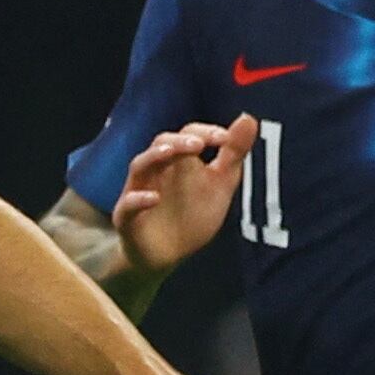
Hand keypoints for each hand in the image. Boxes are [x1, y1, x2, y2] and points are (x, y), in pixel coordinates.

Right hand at [114, 115, 256, 273]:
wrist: (169, 257)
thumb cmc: (192, 215)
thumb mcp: (220, 184)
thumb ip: (233, 154)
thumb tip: (248, 118)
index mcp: (179, 160)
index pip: (188, 135)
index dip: (206, 132)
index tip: (225, 138)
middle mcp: (157, 170)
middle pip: (162, 143)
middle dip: (180, 141)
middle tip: (200, 144)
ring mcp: (139, 191)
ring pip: (140, 165)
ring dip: (155, 156)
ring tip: (171, 153)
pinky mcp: (127, 218)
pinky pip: (126, 206)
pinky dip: (138, 200)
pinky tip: (153, 198)